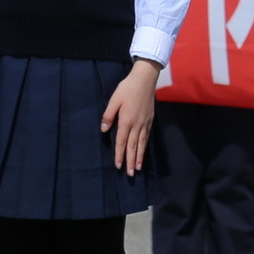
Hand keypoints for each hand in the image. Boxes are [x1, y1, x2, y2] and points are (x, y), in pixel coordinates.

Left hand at [103, 59, 159, 173]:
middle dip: (131, 161)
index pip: (122, 142)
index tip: (118, 165)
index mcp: (126, 120)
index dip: (120, 154)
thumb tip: (104, 130)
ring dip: (139, 157)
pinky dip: (144, 147)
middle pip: (133, 146)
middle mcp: (137, 125)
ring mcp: (145, 123)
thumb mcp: (114, 100)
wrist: (145, 79)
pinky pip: (147, 137)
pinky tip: (143, 152)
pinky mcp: (150, 120)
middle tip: (130, 174)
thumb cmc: (127, 88)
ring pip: (141, 144)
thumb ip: (108, 115)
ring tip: (137, 168)